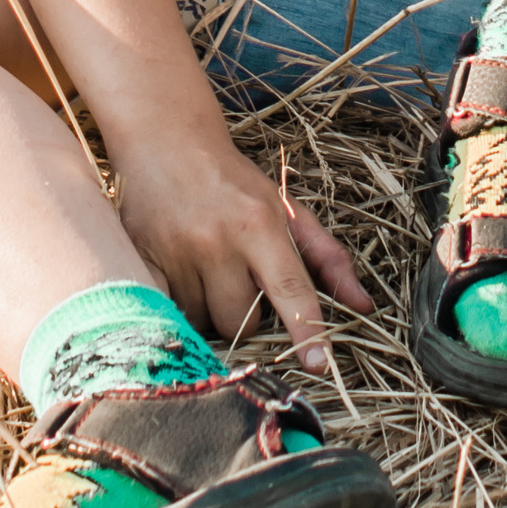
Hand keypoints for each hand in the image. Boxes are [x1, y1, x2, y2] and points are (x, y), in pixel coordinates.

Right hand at [102, 93, 370, 369]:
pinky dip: (176, 311)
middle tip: (238, 281)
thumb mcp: (286, 210)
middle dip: (245, 316)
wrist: (166, 142)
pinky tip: (180, 284)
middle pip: (241, 324)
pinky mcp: (142, 261)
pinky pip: (166, 315)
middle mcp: (218, 240)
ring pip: (202, 324)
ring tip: (206, 273)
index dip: (307, 331)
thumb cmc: (234, 183)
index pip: (291, 289)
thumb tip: (364, 307)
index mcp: (260, 225)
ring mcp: (177, 253)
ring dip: (209, 312)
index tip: (319, 365)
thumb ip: (328, 259)